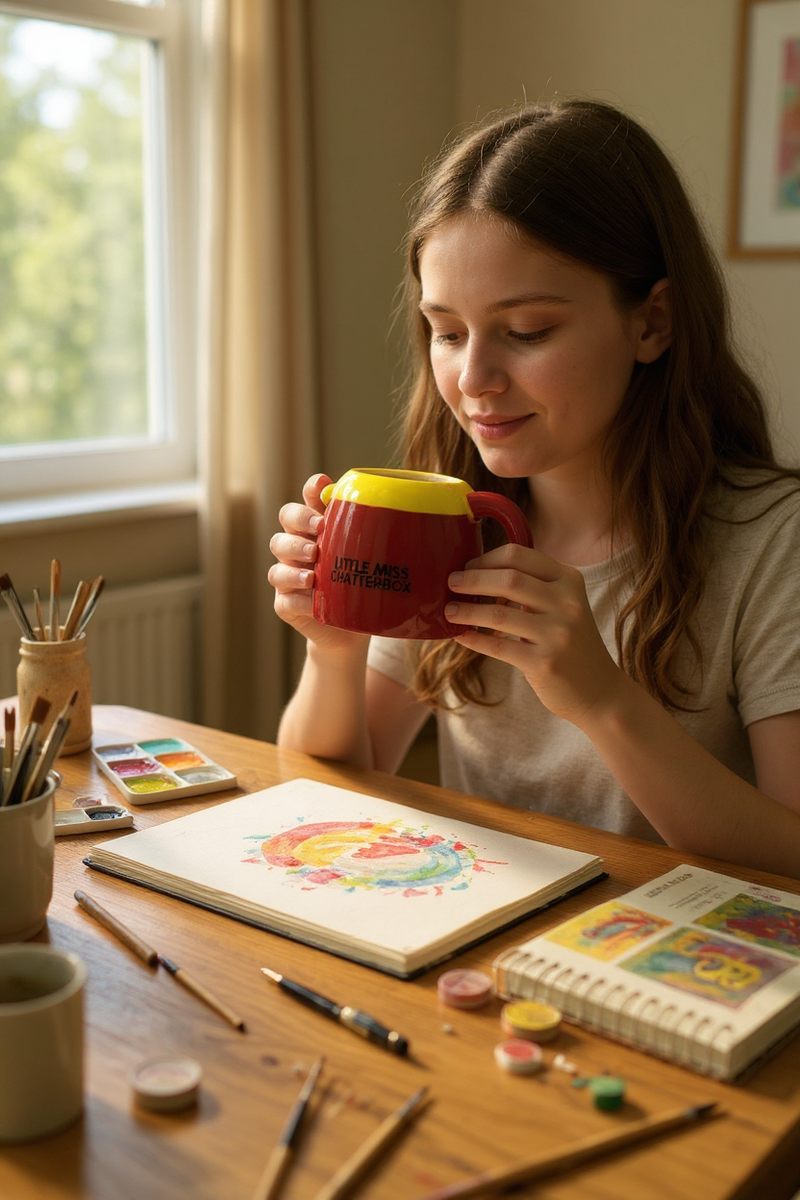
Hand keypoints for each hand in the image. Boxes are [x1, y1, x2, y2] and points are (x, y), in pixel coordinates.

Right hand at [268, 474, 368, 655]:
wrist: (353, 630)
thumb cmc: (362, 586)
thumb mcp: (371, 560)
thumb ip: (375, 537)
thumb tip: (405, 513)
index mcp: (316, 530)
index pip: (307, 499)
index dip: (311, 490)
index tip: (322, 486)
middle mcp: (297, 547)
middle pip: (285, 520)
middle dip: (299, 520)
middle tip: (319, 529)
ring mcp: (288, 576)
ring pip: (278, 562)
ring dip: (294, 561)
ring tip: (314, 572)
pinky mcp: (286, 604)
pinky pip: (284, 599)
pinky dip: (298, 598)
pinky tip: (314, 600)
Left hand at [445, 543, 624, 726]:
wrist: (600, 691)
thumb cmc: (571, 644)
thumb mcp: (563, 605)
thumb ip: (533, 587)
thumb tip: (478, 575)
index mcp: (569, 580)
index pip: (519, 555)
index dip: (486, 558)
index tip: (467, 566)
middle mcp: (567, 603)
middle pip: (507, 579)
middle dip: (472, 579)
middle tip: (451, 583)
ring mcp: (558, 633)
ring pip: (498, 614)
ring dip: (466, 611)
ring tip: (449, 611)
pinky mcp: (544, 663)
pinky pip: (497, 646)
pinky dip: (473, 639)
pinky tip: (460, 636)